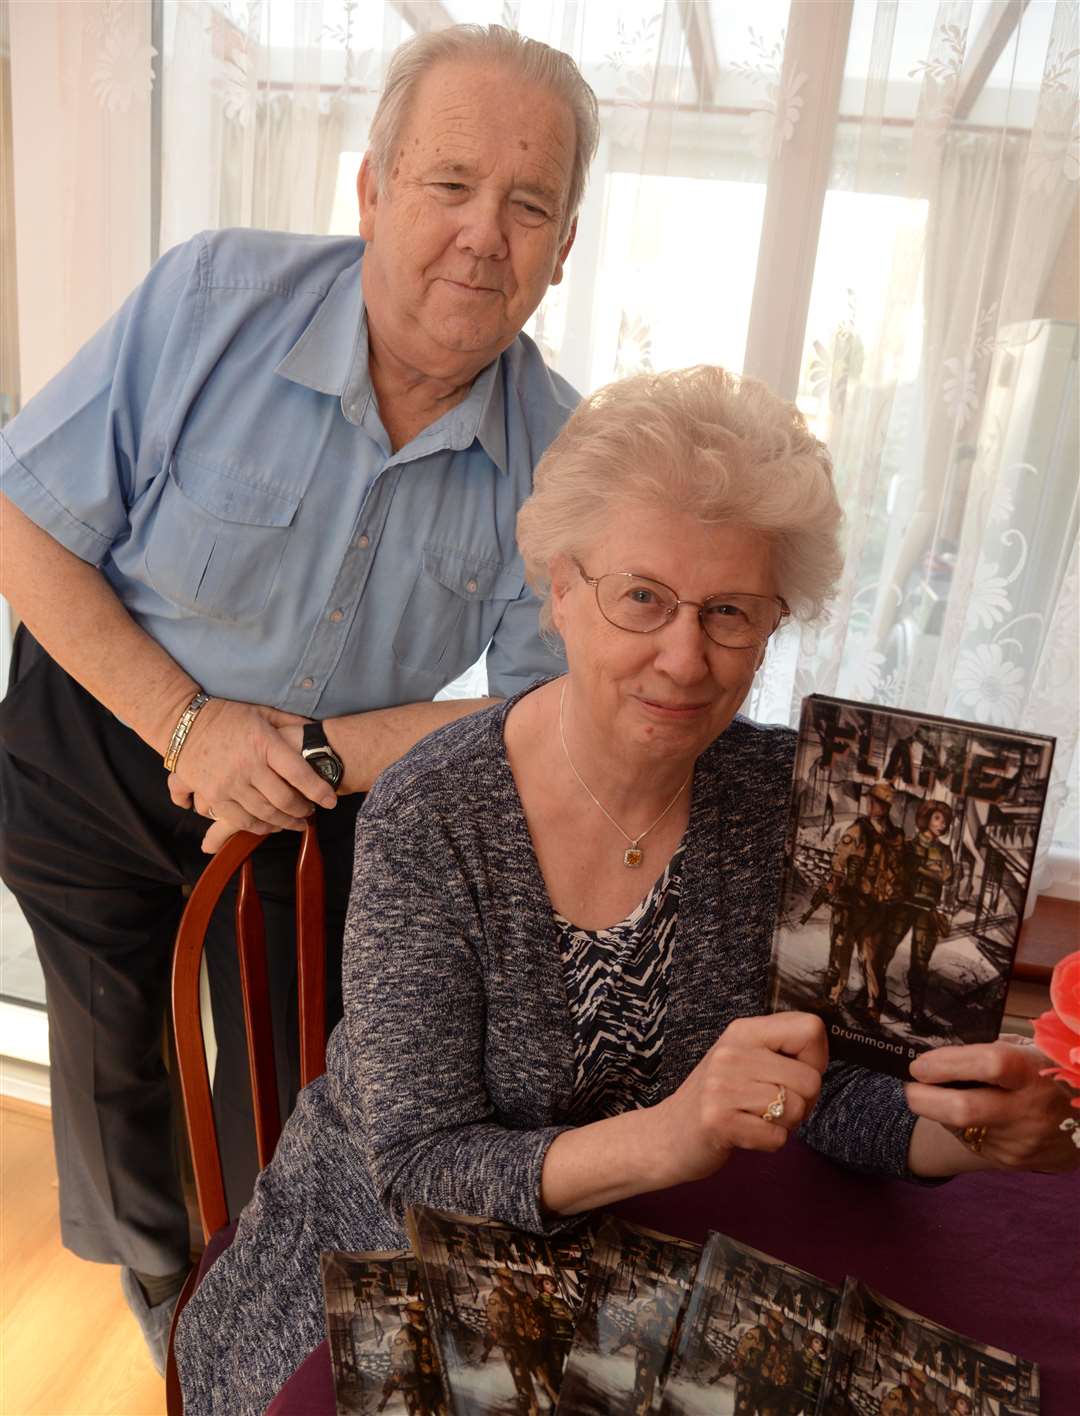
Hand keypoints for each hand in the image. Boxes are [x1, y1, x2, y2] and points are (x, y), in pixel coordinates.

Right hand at [166, 698, 336, 833]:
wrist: (182, 722)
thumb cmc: (227, 714)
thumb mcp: (262, 711)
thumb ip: (290, 722)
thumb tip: (316, 731)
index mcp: (264, 743)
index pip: (299, 773)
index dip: (319, 791)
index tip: (331, 801)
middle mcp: (247, 766)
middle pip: (283, 800)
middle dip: (302, 811)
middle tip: (310, 813)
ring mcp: (228, 784)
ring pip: (264, 815)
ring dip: (283, 823)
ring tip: (294, 823)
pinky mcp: (212, 796)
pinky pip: (239, 820)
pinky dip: (258, 827)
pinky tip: (268, 826)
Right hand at [650, 1012, 827, 1185]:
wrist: (665, 1135)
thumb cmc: (718, 1098)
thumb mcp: (744, 1058)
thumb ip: (780, 1049)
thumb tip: (825, 1049)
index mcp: (743, 1030)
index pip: (810, 1029)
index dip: (815, 1059)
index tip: (793, 1074)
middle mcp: (732, 1052)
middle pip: (811, 1079)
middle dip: (802, 1103)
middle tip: (772, 1107)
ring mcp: (722, 1085)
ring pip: (796, 1109)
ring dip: (784, 1125)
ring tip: (755, 1119)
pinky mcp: (718, 1120)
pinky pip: (776, 1137)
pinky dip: (768, 1143)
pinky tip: (744, 1134)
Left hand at [905, 1035, 1079, 1173]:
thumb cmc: (1051, 1073)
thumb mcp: (1033, 1051)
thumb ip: (994, 1049)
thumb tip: (942, 1049)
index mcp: (1034, 1072)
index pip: (989, 1064)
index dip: (948, 1062)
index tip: (921, 1063)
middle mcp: (1029, 1110)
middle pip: (964, 1110)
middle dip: (924, 1098)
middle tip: (910, 1087)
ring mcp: (1021, 1141)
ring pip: (961, 1129)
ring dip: (939, 1111)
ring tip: (938, 1094)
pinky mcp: (1013, 1161)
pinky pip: (972, 1142)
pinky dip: (960, 1126)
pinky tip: (969, 1114)